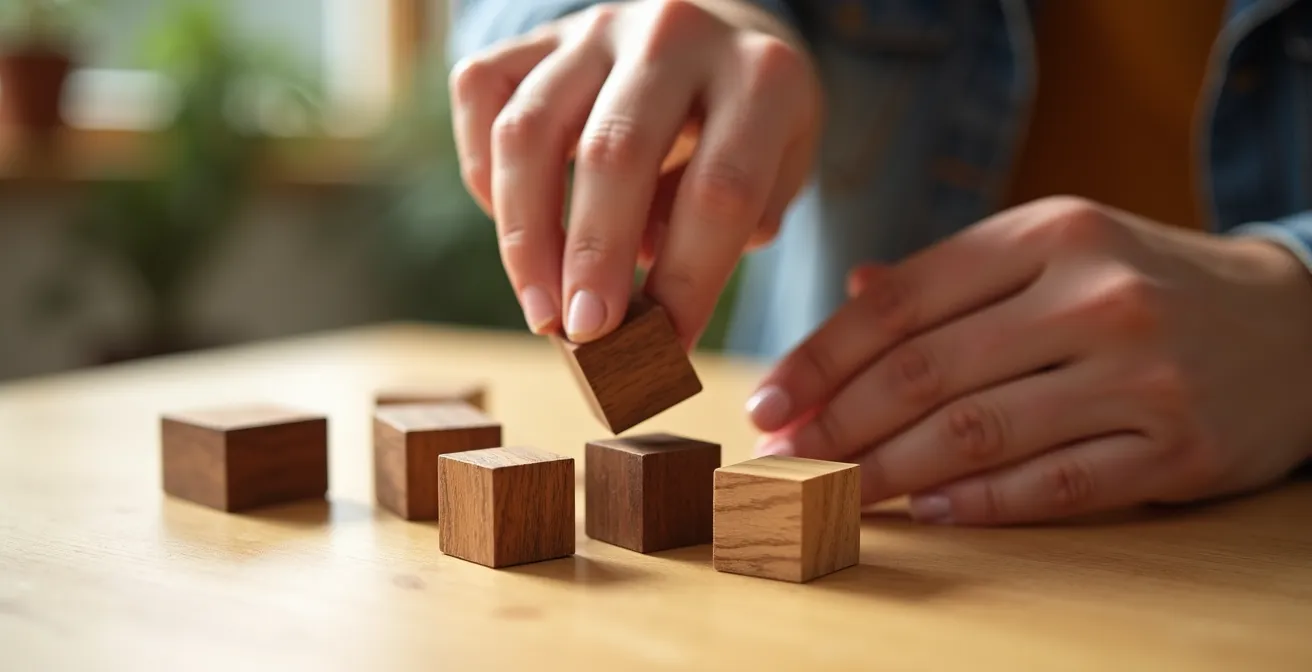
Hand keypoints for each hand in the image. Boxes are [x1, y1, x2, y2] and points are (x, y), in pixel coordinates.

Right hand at [449, 0, 819, 347]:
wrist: (724, 35)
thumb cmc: (748, 129)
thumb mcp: (777, 174)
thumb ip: (727, 230)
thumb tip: (643, 305)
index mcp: (760, 76)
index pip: (719, 189)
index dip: (689, 278)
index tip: (668, 346)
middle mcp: (675, 34)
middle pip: (616, 153)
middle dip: (594, 257)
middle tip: (586, 333)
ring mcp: (599, 27)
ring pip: (529, 129)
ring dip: (526, 235)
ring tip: (541, 311)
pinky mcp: (540, 34)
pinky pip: (482, 94)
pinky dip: (482, 169)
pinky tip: (509, 224)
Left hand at [746, 196, 1311, 524]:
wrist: (1293, 323)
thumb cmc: (1142, 281)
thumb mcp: (1057, 247)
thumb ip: (955, 275)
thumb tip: (853, 296)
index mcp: (1049, 233)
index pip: (903, 300)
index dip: (821, 356)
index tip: (766, 398)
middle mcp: (1094, 296)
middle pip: (927, 370)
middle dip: (836, 421)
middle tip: (782, 457)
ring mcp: (1140, 374)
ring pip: (978, 433)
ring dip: (888, 470)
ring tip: (833, 490)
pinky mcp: (1175, 446)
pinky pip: (1053, 485)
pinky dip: (978, 504)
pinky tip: (924, 511)